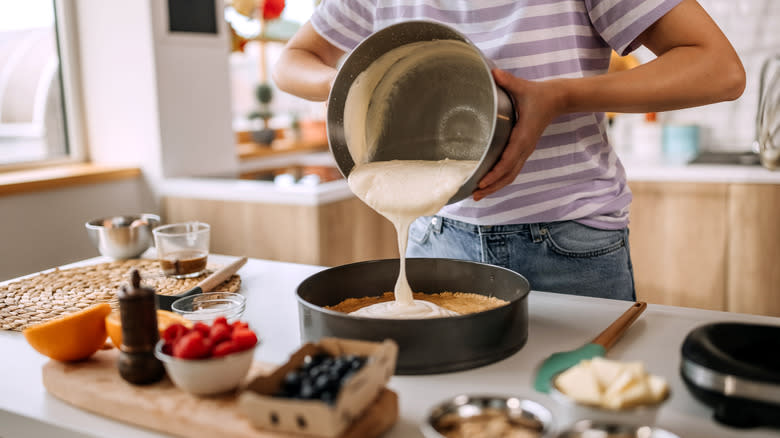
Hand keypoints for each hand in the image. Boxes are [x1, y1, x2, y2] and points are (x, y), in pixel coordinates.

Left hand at [473, 69, 562, 200]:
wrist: (558, 99)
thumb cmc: (539, 94)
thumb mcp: (524, 87)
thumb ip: (508, 81)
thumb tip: (494, 73)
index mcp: (524, 137)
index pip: (508, 160)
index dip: (495, 173)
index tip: (482, 182)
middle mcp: (525, 148)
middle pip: (508, 175)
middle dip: (492, 187)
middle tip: (474, 195)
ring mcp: (525, 151)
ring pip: (510, 175)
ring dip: (495, 186)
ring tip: (477, 194)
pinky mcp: (523, 150)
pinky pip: (512, 169)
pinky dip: (500, 179)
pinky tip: (488, 183)